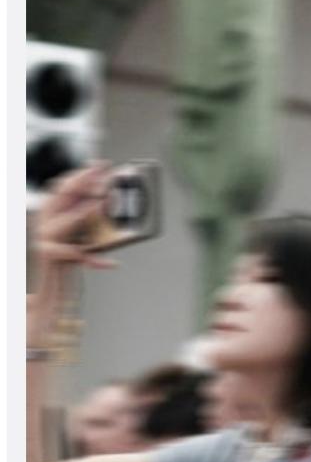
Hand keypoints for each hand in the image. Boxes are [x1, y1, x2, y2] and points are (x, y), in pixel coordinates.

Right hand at [29, 163, 115, 346]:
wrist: (52, 296)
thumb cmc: (71, 265)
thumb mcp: (84, 239)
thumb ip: (92, 222)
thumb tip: (114, 204)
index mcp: (52, 213)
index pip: (64, 185)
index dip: (82, 174)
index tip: (102, 165)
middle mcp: (45, 223)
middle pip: (62, 196)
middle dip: (83, 184)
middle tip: (106, 178)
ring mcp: (46, 240)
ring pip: (63, 223)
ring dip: (82, 213)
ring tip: (101, 205)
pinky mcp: (53, 258)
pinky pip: (76, 257)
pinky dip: (95, 261)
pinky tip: (113, 263)